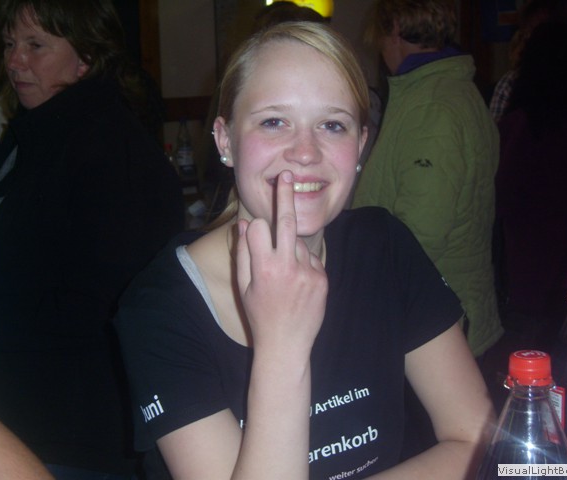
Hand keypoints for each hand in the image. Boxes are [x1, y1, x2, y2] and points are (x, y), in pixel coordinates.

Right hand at [236, 170, 327, 357]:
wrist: (287, 345)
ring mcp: (308, 272)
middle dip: (285, 195)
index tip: (256, 226)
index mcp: (264, 268)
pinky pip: (312, 260)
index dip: (255, 228)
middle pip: (287, 221)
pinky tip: (298, 286)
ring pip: (300, 245)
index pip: (259, 228)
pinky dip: (305, 265)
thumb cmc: (259, 316)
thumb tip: (243, 224)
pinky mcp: (323, 279)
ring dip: (292, 251)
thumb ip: (243, 253)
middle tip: (286, 173)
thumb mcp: (243, 287)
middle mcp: (288, 267)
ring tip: (285, 279)